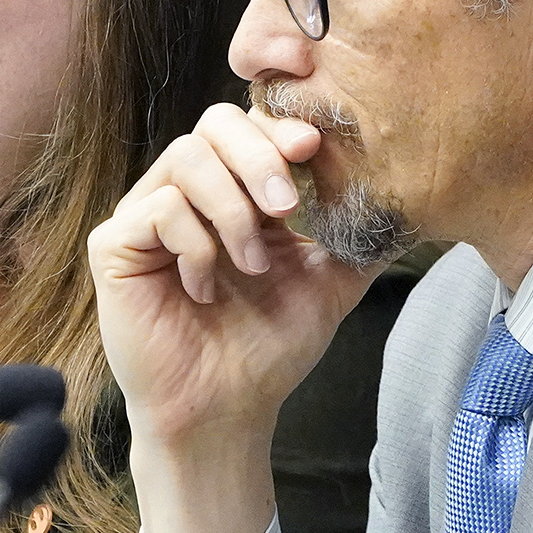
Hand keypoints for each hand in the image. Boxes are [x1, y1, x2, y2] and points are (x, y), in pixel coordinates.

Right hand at [88, 104, 377, 532]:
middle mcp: (188, 191)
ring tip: (253, 265)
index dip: (280, 125)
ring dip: (231, 207)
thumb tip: (416, 201)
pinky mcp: (116, 246)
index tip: (313, 149)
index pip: (252, 123)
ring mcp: (148, 214)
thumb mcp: (330, 282)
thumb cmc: (268, 347)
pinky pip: (158, 209)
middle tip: (286, 207)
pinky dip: (195, 244)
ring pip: (186, 157)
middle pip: (215, 122)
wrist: (226, 410)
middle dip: (259, 157)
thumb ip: (362, 236)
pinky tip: (206, 288)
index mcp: (236, 189)